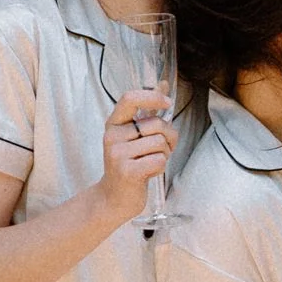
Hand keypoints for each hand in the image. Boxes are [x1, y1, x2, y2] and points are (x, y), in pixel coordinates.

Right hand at [96, 89, 177, 220]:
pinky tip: (149, 172)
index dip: (152, 96)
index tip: (167, 102)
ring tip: (151, 162)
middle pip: (156, 124)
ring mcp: (118, 154)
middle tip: (163, 148)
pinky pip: (159, 160)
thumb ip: (148, 110)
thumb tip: (163, 83)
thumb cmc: (129, 164)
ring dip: (165, 154)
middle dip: (169, 137)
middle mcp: (113, 136)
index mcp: (114, 124)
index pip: (130, 98)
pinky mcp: (127, 171)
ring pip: (160, 143)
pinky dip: (161, 166)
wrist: (113, 198)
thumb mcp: (134, 135)